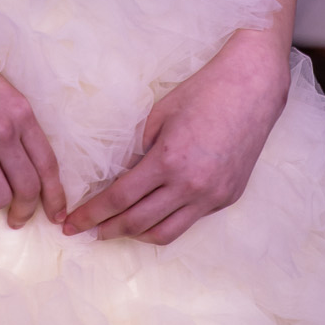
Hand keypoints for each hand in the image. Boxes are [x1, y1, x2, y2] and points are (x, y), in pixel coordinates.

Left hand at [63, 31, 288, 245]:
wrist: (252, 89)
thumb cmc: (202, 92)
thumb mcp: (159, 115)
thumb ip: (138, 149)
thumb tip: (117, 176)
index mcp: (168, 159)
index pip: (119, 198)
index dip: (92, 214)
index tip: (72, 224)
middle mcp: (191, 186)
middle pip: (138, 223)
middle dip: (107, 230)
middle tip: (86, 232)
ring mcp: (212, 197)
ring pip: (165, 233)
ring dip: (136, 236)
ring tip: (116, 230)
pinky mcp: (227, 199)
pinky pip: (190, 221)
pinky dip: (165, 223)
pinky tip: (151, 217)